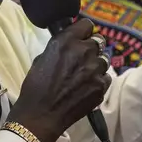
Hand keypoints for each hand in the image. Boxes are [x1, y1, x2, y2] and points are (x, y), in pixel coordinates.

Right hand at [8, 19, 111, 141]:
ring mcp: (95, 69)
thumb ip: (61, 47)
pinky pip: (106, 77)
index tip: (82, 38)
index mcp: (66, 41)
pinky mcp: (101, 86)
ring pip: (104, 59)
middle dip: (91, 48)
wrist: (41, 116)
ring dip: (96, 65)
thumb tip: (72, 44)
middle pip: (98, 41)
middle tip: (83, 59)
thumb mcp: (42, 58)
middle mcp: (84, 51)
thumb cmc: (35, 87)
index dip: (84, 32)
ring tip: (84, 76)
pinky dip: (99, 81)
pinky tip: (87, 88)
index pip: (87, 25)